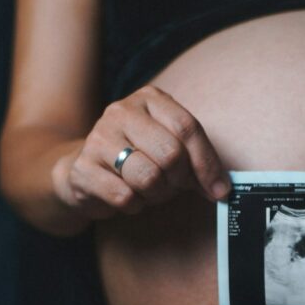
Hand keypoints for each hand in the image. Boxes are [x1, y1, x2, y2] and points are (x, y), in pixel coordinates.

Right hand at [53, 85, 229, 219]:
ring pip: (149, 178)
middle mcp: (121, 112)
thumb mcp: (170, 147)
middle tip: (174, 186)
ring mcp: (98, 138)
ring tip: (150, 190)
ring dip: (157, 194)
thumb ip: (196, 160)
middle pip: (171, 154)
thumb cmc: (138, 158)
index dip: (208, 163)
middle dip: (180, 180)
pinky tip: (128, 195)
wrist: (84, 169)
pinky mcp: (83, 169)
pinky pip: (125, 197)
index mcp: (150, 99)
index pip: (188, 128)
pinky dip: (135, 205)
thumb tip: (222, 188)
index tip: (219, 190)